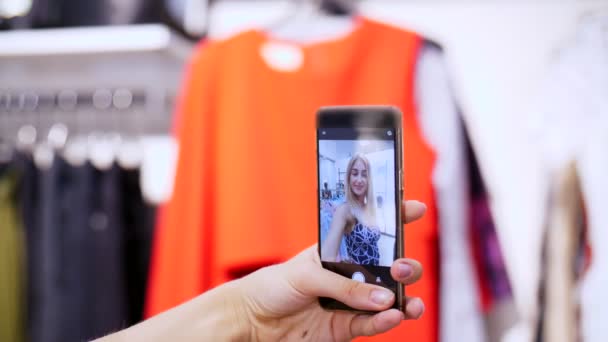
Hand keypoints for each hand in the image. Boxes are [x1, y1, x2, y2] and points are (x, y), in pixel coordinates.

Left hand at [235, 200, 425, 340]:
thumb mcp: (305, 276)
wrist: (252, 321)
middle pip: (388, 267)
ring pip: (388, 298)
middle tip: (402, 268)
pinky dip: (385, 321)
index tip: (414, 209)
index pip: (369, 231)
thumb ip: (343, 286)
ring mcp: (351, 302)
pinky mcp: (346, 327)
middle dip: (404, 265)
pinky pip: (372, 324)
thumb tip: (383, 296)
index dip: (392, 219)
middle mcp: (349, 275)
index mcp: (337, 250)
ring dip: (404, 298)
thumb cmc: (273, 286)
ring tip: (409, 302)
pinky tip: (394, 316)